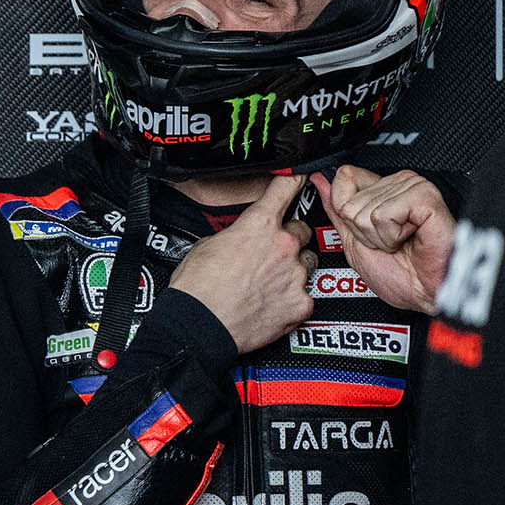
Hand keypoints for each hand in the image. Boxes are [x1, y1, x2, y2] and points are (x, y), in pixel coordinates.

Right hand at [168, 174, 317, 353]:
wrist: (198, 327)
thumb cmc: (197, 289)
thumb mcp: (207, 246)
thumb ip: (234, 235)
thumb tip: (239, 237)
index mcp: (258, 225)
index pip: (287, 188)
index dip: (294, 180)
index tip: (299, 178)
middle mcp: (283, 246)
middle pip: (302, 230)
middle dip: (289, 239)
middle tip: (269, 254)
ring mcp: (295, 276)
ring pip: (307, 263)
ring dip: (292, 269)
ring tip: (268, 283)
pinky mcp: (301, 304)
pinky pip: (305, 295)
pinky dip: (291, 299)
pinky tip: (271, 304)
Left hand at [311, 166, 453, 313]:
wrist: (425, 294)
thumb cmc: (401, 275)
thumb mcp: (354, 240)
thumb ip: (337, 209)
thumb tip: (320, 180)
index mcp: (384, 189)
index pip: (343, 178)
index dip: (348, 214)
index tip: (370, 234)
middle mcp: (400, 183)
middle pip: (350, 201)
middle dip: (364, 232)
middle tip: (390, 243)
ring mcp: (415, 187)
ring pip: (365, 211)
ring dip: (379, 238)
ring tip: (401, 243)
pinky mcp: (426, 198)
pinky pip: (383, 215)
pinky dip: (391, 237)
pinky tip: (411, 239)